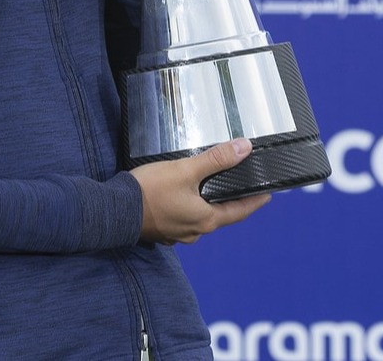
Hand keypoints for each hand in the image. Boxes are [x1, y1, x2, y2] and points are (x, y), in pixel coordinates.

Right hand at [129, 138, 271, 243]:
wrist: (113, 211)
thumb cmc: (150, 191)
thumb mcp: (186, 170)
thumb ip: (216, 160)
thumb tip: (244, 149)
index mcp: (206, 219)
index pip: (240, 211)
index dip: (255, 202)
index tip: (268, 195)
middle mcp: (195, 231)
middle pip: (222, 216)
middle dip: (232, 203)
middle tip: (243, 189)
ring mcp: (178, 234)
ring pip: (201, 218)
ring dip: (210, 206)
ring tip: (214, 190)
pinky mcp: (163, 231)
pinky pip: (184, 219)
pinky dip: (190, 209)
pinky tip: (185, 198)